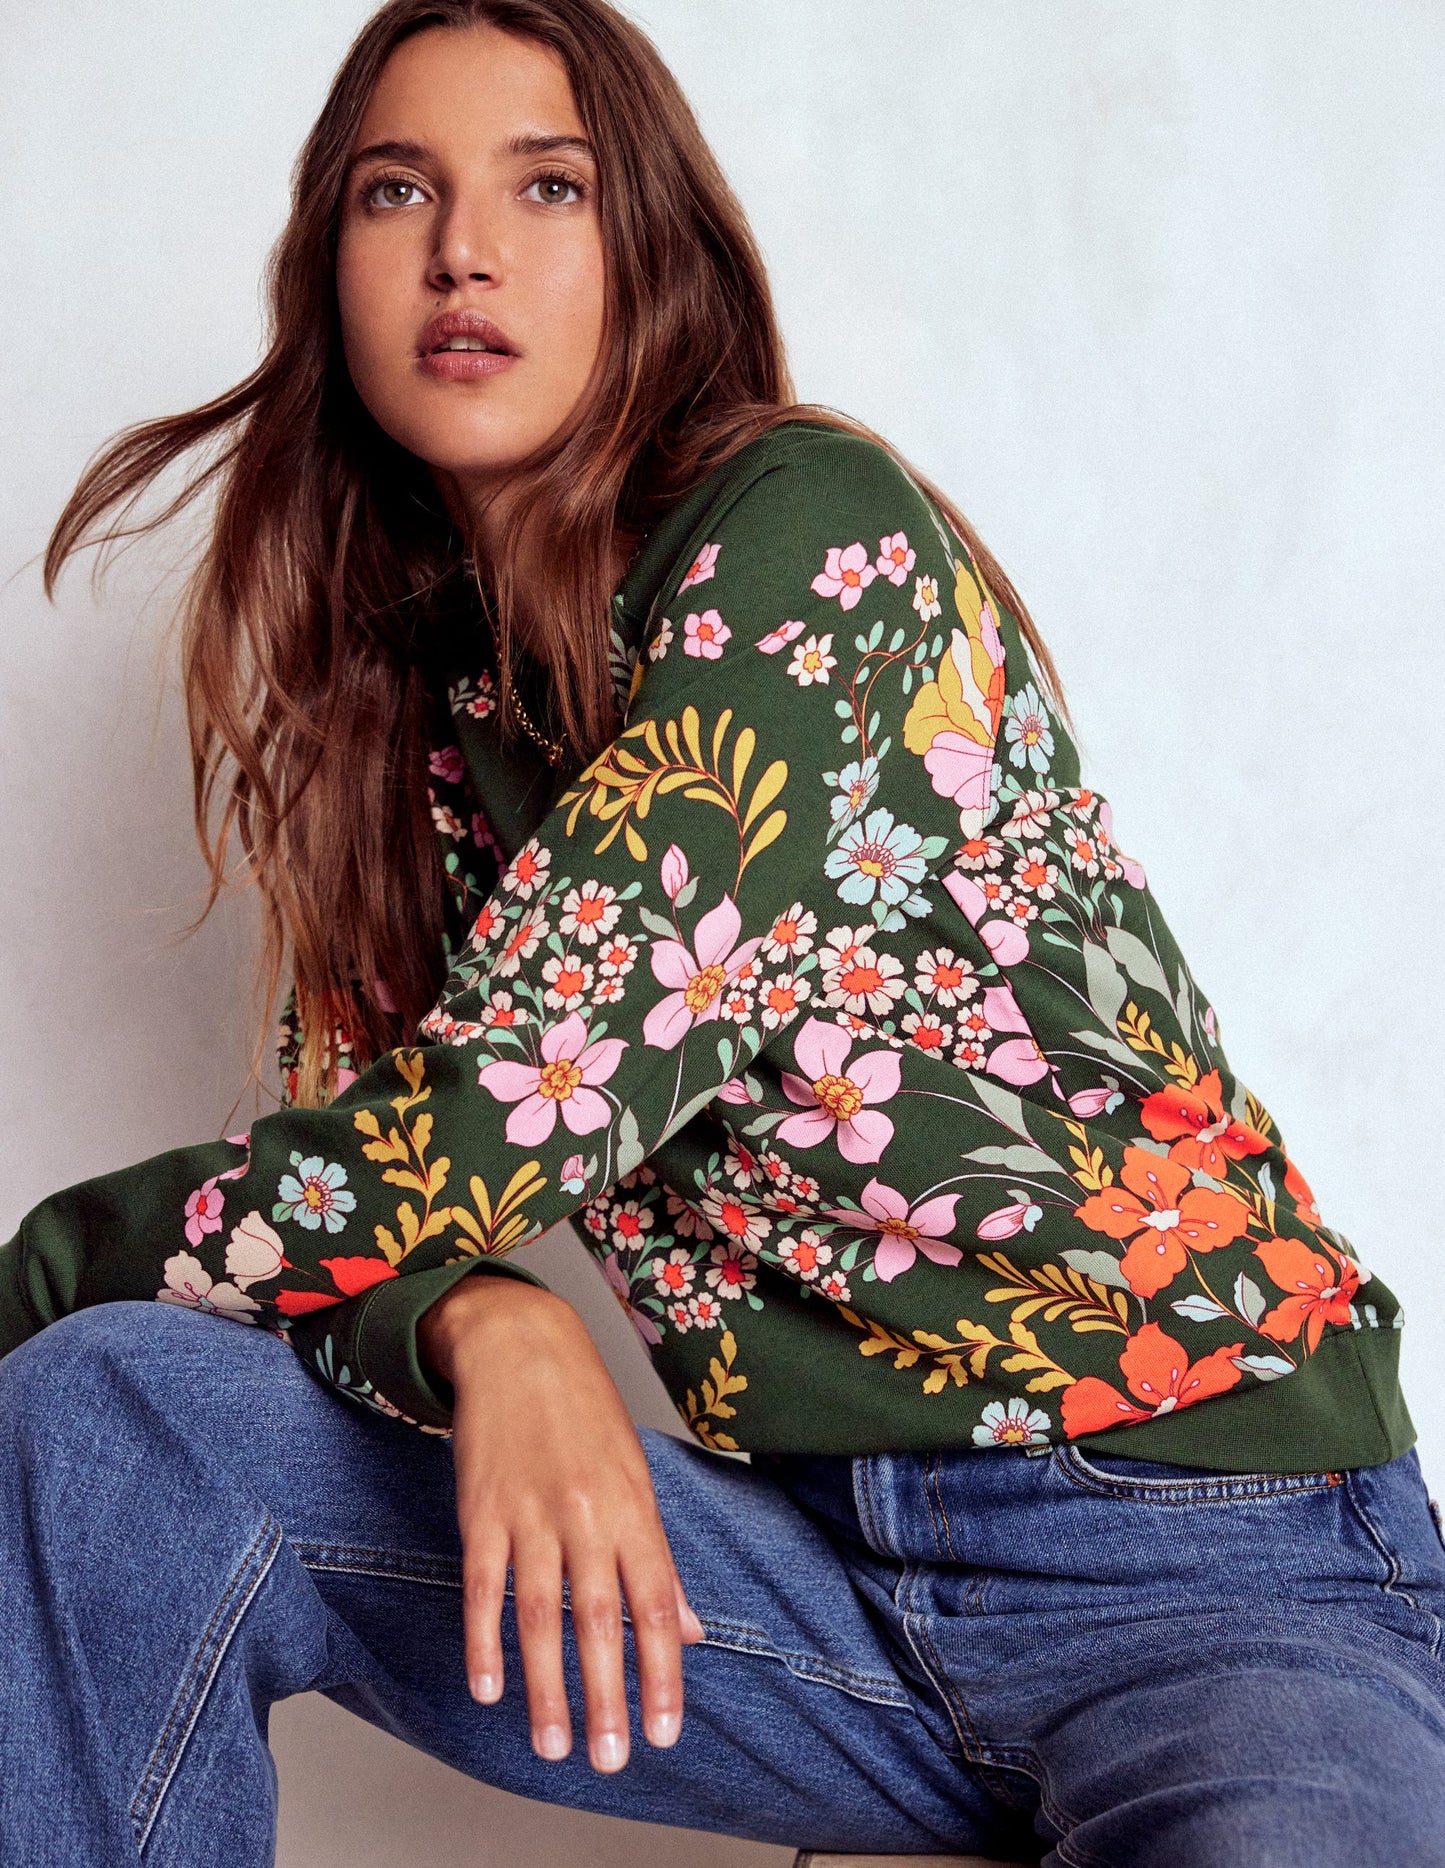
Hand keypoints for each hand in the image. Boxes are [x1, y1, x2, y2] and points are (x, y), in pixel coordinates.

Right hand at [418, 1273, 705, 1772]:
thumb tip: (691, 1630)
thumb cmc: (584, 1411)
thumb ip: (657, 1556)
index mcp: (633, 1505)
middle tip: (610, 1760)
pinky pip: (481, 1586)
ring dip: (545, 1685)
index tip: (663, 1731)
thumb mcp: (635, 1474)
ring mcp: (530, 1511)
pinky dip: (483, 1640)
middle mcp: (586, 1512)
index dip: (662, 1670)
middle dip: (607, 1694)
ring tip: (553, 1744)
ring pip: (539, 1612)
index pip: (657, 1601)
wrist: (519, 1344)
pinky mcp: (480, 1510)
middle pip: (600, 1616)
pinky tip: (488, 1688)